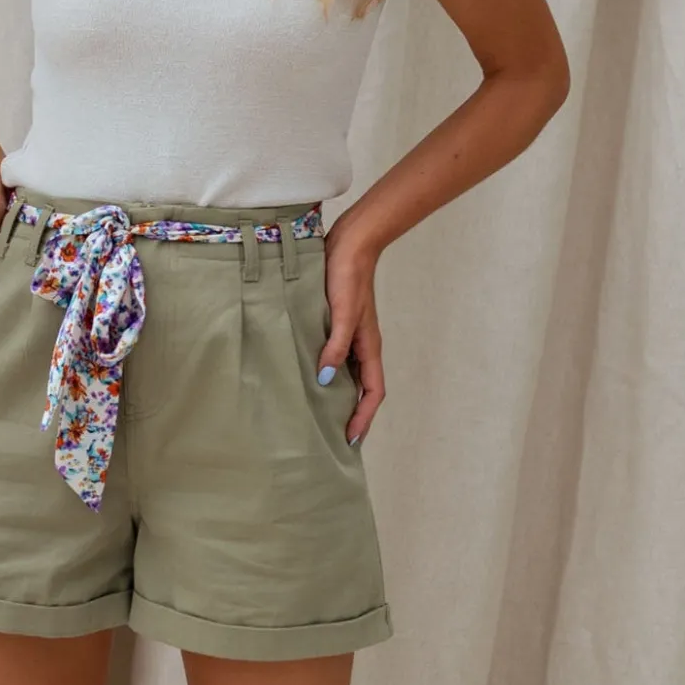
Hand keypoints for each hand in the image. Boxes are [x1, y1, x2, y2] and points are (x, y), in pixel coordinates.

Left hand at [317, 223, 384, 445]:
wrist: (349, 244)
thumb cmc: (348, 277)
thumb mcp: (342, 314)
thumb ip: (336, 346)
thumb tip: (325, 379)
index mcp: (369, 347)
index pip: (373, 392)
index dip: (363, 418)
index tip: (349, 439)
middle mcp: (363, 346)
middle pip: (362, 389)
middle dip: (353, 415)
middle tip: (336, 438)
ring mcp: (351, 336)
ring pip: (349, 375)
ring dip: (340, 397)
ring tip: (322, 416)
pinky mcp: (337, 325)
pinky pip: (336, 358)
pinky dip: (328, 374)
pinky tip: (311, 378)